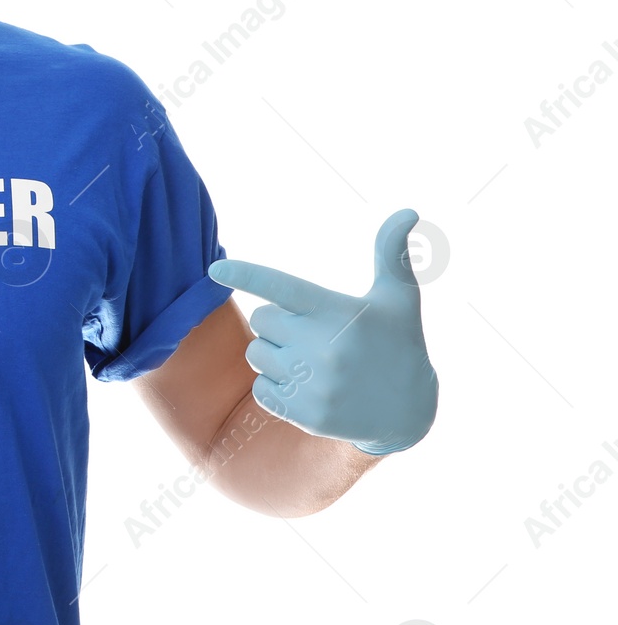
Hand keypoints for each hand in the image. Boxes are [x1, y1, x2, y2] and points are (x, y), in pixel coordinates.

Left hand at [207, 209, 438, 455]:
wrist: (410, 412)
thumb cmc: (398, 342)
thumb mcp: (399, 297)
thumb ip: (392, 252)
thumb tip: (407, 210)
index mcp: (338, 313)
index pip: (284, 287)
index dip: (248, 275)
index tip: (215, 268)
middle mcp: (324, 349)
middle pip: (262, 320)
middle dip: (278, 322)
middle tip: (314, 332)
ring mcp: (314, 385)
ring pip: (256, 355)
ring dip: (274, 354)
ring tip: (312, 360)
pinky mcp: (306, 414)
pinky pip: (261, 389)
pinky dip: (275, 387)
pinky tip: (308, 387)